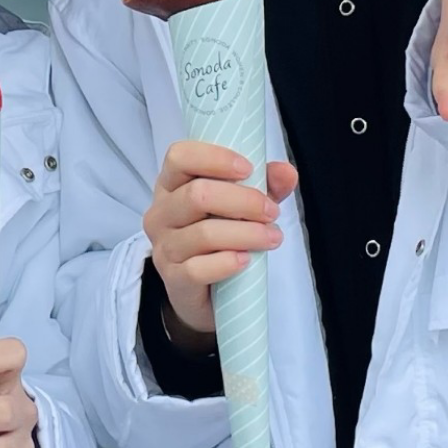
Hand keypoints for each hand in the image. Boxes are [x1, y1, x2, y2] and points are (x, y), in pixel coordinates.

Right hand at [143, 141, 297, 343]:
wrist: (203, 291)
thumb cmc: (220, 235)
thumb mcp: (243, 204)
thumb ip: (266, 184)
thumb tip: (286, 172)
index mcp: (171, 184)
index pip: (179, 157)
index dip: (215, 158)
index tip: (248, 169)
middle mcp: (161, 213)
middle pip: (197, 195)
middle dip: (244, 201)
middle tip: (272, 212)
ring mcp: (163, 247)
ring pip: (204, 233)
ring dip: (247, 234)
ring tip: (273, 237)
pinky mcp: (173, 279)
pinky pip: (199, 269)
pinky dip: (228, 263)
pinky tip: (246, 260)